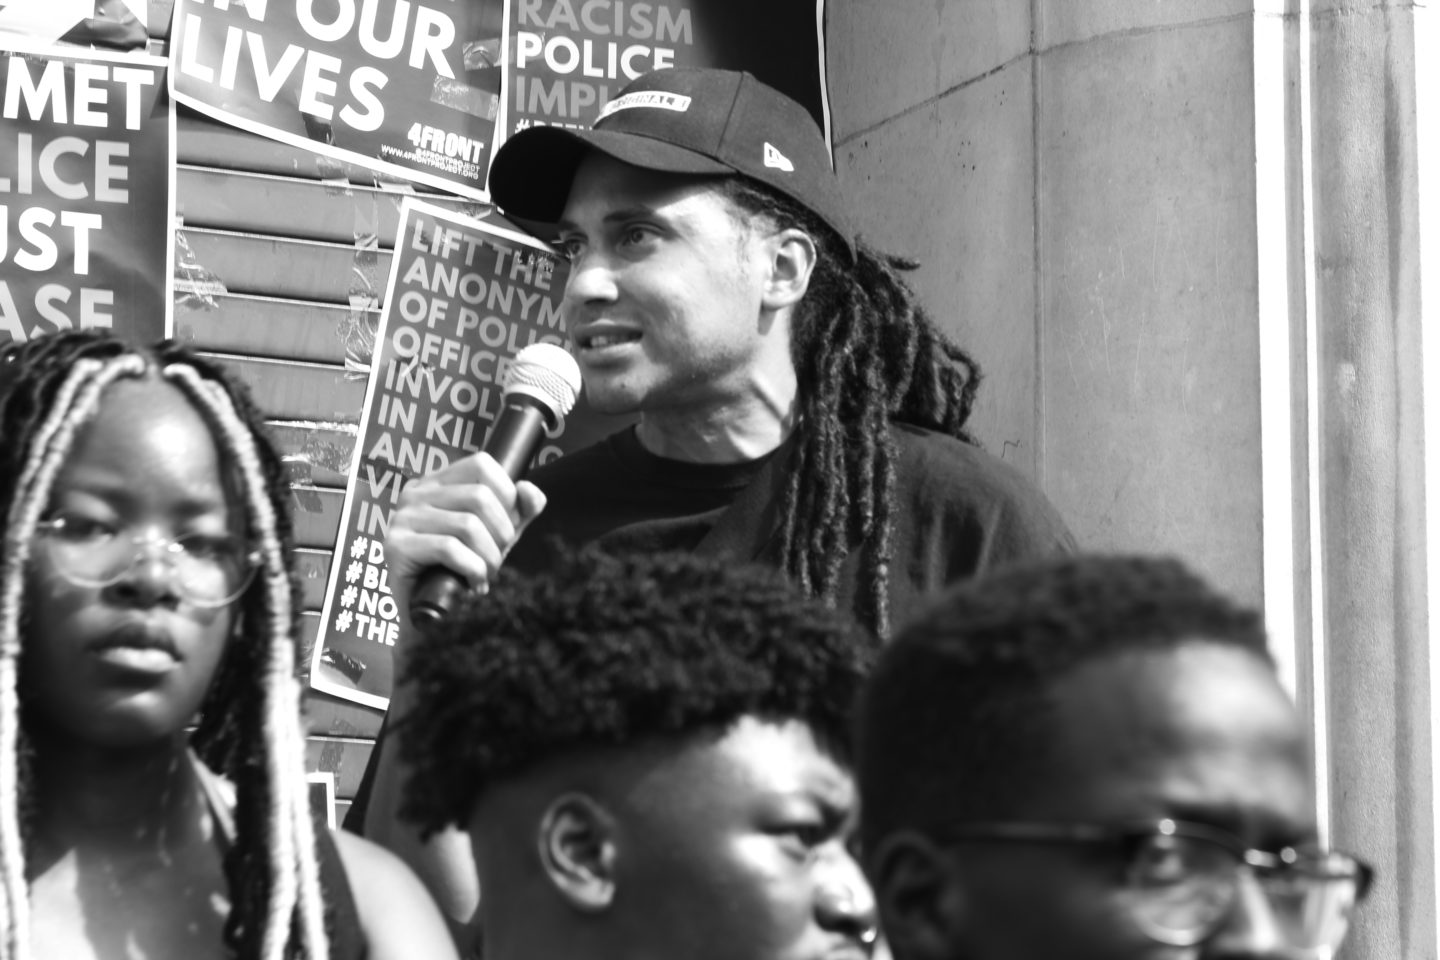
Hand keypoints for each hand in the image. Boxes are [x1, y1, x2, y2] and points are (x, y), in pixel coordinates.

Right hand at [384, 452, 545, 628]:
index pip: (482, 464)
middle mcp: (415, 493)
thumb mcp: (497, 535)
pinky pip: (449, 549)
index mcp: (437, 482)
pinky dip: (472, 570)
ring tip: (485, 575)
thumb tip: (529, 489)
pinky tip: (474, 585)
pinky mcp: (396, 547)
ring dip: (488, 557)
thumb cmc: (461, 571)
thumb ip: (519, 511)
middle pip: (479, 496)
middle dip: (501, 534)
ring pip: (467, 525)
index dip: (507, 495)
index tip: (507, 528)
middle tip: (496, 560)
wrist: (430, 620)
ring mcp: (402, 518)